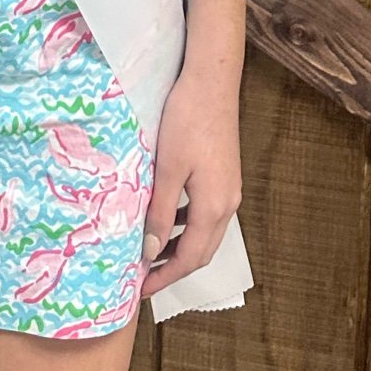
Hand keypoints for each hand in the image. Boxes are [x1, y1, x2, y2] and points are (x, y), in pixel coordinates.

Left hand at [138, 58, 242, 298]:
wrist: (211, 80)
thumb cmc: (187, 120)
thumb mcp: (167, 169)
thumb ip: (160, 213)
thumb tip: (151, 252)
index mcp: (214, 206)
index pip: (190, 258)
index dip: (166, 278)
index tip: (141, 290)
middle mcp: (228, 203)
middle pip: (202, 251)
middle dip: (174, 269)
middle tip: (143, 278)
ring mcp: (229, 189)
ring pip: (205, 233)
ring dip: (180, 248)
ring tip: (151, 253)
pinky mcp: (224, 175)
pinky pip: (206, 213)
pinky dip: (186, 225)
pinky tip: (167, 217)